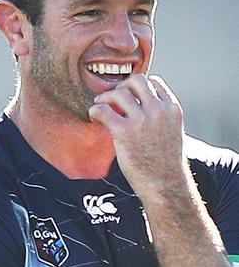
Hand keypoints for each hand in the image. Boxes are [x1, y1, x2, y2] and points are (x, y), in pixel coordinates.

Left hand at [88, 74, 188, 198]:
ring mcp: (142, 120)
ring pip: (118, 93)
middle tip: (112, 101)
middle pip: (136, 80)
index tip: (128, 98)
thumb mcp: (172, 132)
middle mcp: (159, 111)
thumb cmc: (165, 162)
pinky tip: (94, 118)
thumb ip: (160, 115)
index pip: (154, 82)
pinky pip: (102, 109)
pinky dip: (94, 110)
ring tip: (101, 109)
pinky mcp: (125, 132)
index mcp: (172, 109)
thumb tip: (139, 105)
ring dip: (105, 98)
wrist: (165, 185)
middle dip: (121, 88)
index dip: (137, 88)